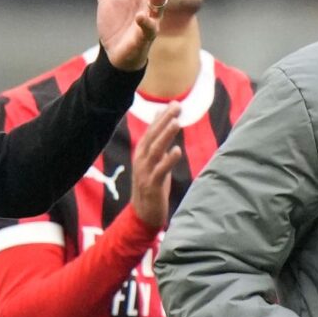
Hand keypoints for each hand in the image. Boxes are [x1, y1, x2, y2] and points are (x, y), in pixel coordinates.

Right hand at [128, 104, 184, 231]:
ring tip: (176, 123)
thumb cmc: (151, 183)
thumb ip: (157, 139)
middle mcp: (141, 160)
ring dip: (165, 136)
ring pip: (155, 150)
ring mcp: (145, 172)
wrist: (143, 213)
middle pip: (152, 137)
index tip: (174, 103)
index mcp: (141, 153)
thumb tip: (161, 116)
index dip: (162, 117)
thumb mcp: (153, 160)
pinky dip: (168, 160)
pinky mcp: (151, 185)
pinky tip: (177, 150)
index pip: (151, 131)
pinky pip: (160, 171)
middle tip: (176, 107)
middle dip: (164, 121)